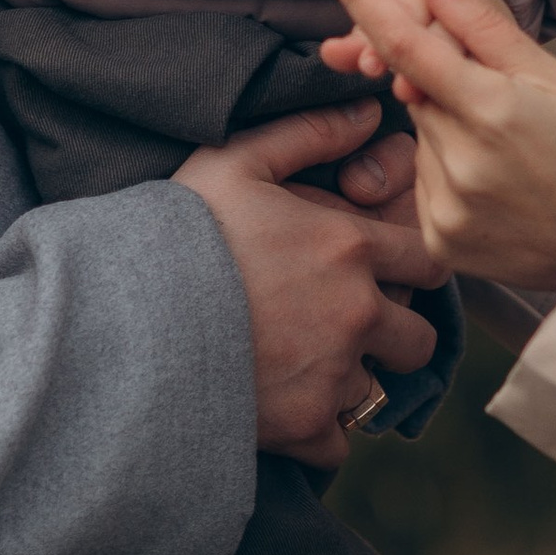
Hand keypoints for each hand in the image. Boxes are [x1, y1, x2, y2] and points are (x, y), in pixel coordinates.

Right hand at [173, 105, 447, 466]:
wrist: (127, 320)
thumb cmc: (178, 233)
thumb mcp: (233, 162)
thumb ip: (306, 132)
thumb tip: (364, 111)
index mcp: (349, 249)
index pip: (429, 262)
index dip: (413, 270)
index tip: (386, 275)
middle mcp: (356, 314)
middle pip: (419, 339)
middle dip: (395, 336)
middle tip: (350, 329)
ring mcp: (333, 375)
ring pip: (376, 391)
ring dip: (349, 383)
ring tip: (303, 368)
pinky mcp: (305, 427)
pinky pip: (338, 442)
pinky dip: (319, 433)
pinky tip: (286, 409)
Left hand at [314, 0, 555, 283]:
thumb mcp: (554, 76)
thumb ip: (482, 26)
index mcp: (493, 110)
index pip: (404, 40)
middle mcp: (461, 163)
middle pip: (417, 89)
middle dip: (444, 81)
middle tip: (505, 105)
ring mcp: (448, 210)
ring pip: (422, 137)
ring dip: (450, 130)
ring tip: (512, 156)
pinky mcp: (442, 244)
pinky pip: (425, 184)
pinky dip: (451, 173)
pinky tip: (498, 187)